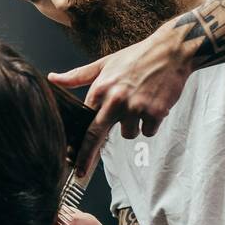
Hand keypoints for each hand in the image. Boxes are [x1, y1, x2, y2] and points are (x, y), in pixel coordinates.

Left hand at [48, 25, 193, 178]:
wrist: (172, 51)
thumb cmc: (136, 57)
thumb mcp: (104, 64)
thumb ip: (77, 76)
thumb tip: (52, 78)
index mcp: (101, 89)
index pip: (84, 122)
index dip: (77, 143)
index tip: (69, 159)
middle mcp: (115, 100)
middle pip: (96, 136)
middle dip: (86, 157)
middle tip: (80, 174)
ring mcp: (136, 107)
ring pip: (128, 134)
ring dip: (133, 126)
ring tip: (140, 104)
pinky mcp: (155, 112)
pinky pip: (148, 131)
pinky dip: (151, 123)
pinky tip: (154, 105)